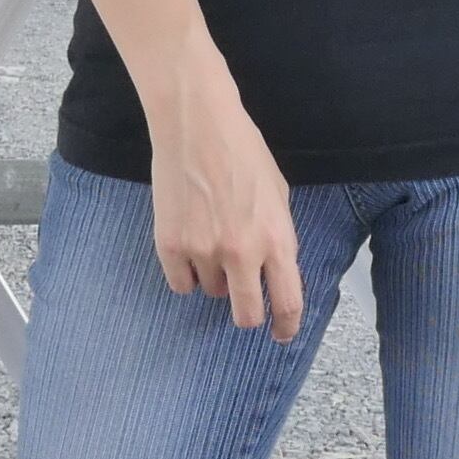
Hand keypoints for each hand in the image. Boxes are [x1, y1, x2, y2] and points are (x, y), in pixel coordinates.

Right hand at [147, 61, 303, 338]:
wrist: (196, 125)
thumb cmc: (242, 151)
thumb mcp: (278, 195)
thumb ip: (278, 238)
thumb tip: (274, 271)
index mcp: (277, 239)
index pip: (287, 303)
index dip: (285, 326)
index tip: (281, 334)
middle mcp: (242, 253)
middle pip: (246, 315)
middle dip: (247, 314)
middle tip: (243, 301)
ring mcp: (204, 251)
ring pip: (211, 292)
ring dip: (215, 278)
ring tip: (211, 238)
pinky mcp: (171, 246)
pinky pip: (180, 283)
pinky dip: (186, 272)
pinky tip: (189, 243)